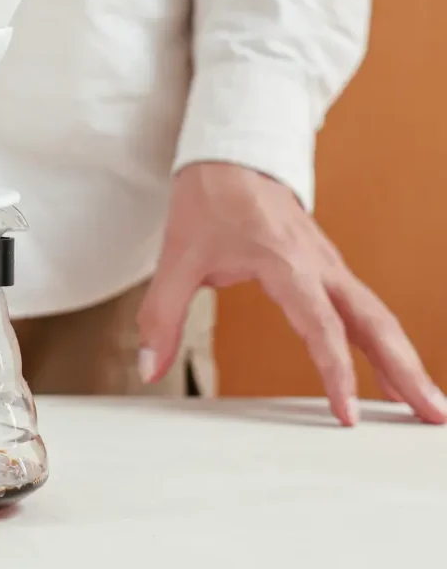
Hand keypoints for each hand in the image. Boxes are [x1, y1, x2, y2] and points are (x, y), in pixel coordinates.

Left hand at [137, 161, 446, 426]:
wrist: (229, 154)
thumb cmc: (208, 200)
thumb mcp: (176, 257)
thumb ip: (162, 315)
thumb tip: (150, 367)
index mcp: (286, 262)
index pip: (321, 326)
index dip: (336, 372)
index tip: (348, 414)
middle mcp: (319, 264)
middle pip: (375, 323)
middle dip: (406, 371)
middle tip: (432, 415)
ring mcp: (328, 264)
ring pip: (378, 316)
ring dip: (404, 359)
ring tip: (426, 406)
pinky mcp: (327, 266)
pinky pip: (365, 307)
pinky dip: (386, 340)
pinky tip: (393, 371)